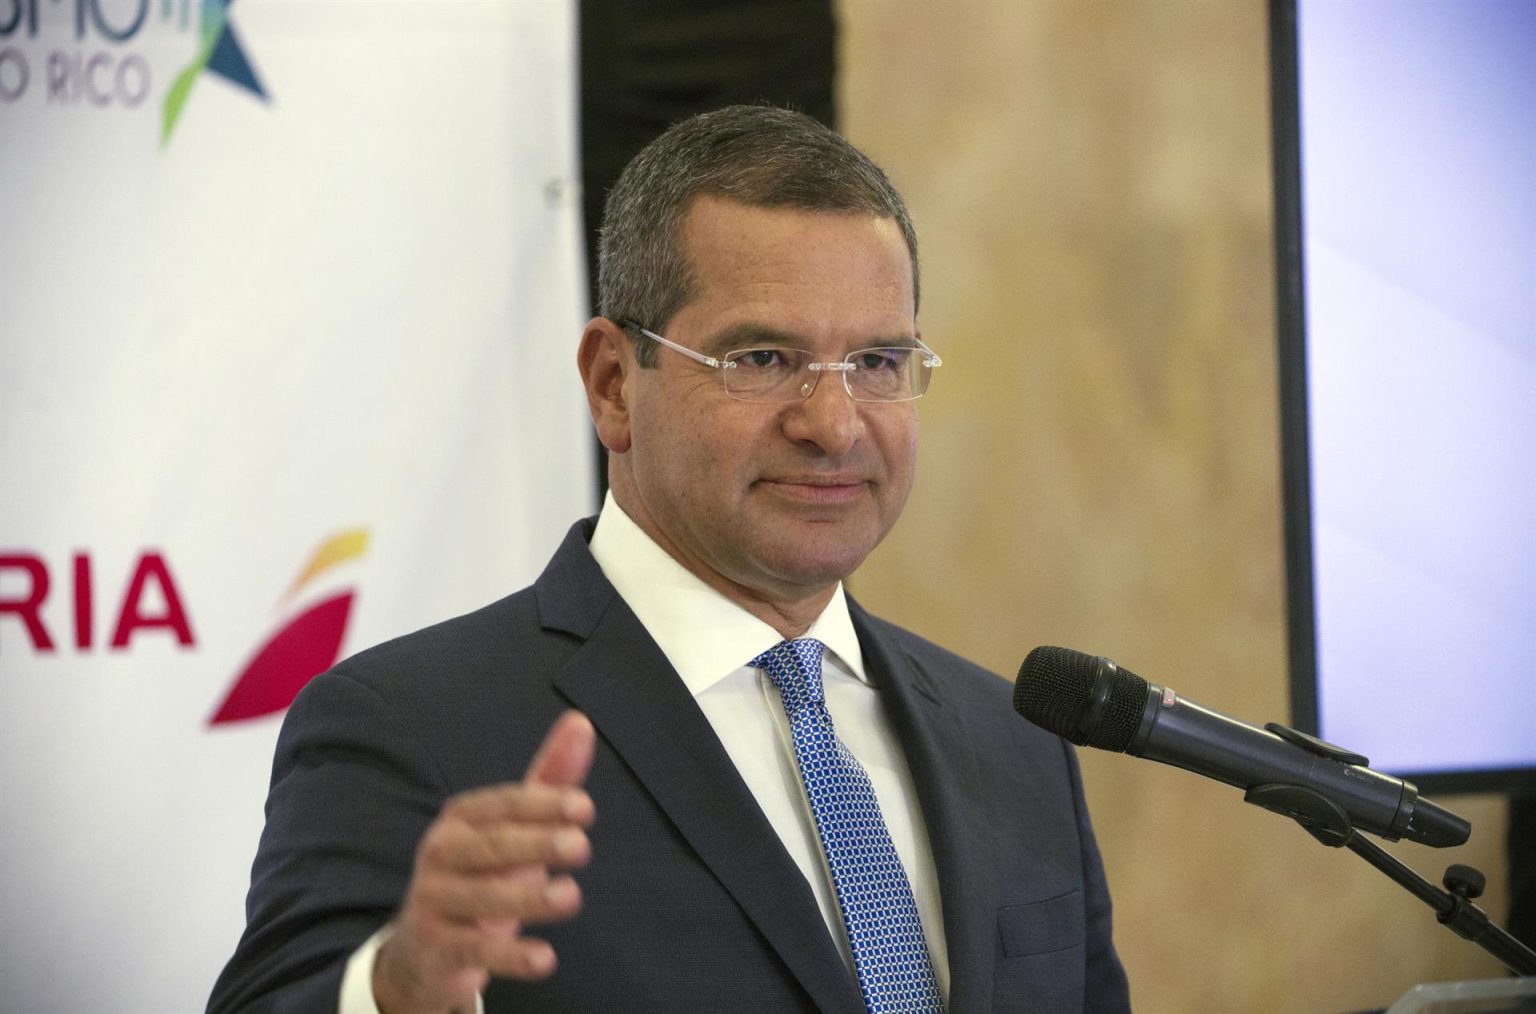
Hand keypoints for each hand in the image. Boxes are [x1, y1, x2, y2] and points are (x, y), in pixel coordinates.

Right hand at [373, 710, 596, 1013]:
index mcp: (462, 818)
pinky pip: (474, 950)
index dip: (542, 805)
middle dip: (537, 845)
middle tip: (581, 846)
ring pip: (483, 898)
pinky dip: (510, 955)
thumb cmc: (481, 873)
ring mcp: (435, 901)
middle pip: (492, 847)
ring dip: (529, 898)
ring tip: (571, 897)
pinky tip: (545, 958)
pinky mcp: (438, 949)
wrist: (423, 948)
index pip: (503, 805)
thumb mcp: (513, 828)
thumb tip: (581, 721)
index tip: (585, 808)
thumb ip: (548, 780)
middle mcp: (441, 853)